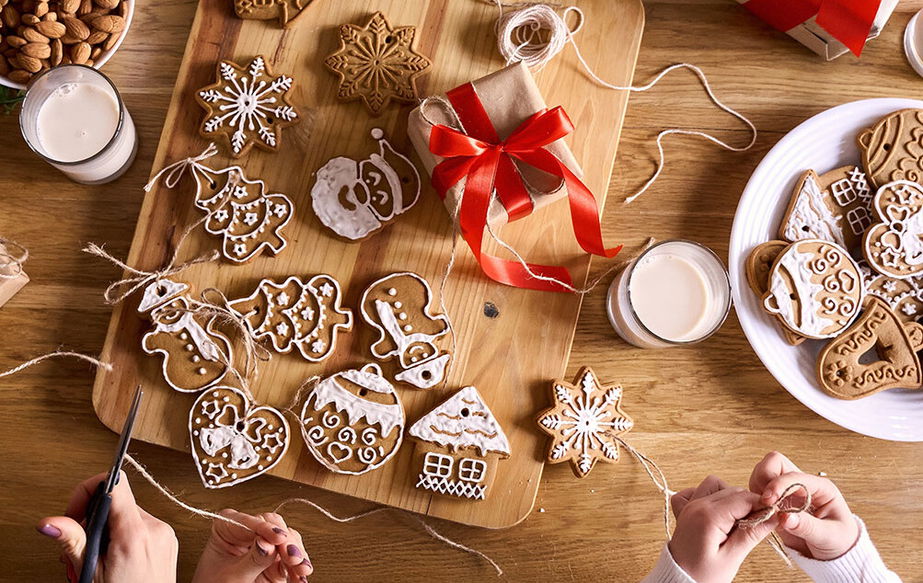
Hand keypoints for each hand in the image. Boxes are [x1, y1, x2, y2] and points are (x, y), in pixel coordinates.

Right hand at [36, 471, 177, 582]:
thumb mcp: (92, 573)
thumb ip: (74, 542)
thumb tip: (52, 522)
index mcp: (136, 533)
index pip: (114, 483)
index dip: (88, 491)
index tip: (75, 511)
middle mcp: (156, 528)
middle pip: (116, 503)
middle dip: (92, 522)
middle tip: (80, 549)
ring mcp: (164, 535)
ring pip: (127, 516)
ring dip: (106, 532)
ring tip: (96, 560)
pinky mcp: (168, 542)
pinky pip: (141, 528)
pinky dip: (122, 538)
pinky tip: (112, 561)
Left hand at [191, 510, 312, 582]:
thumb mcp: (231, 576)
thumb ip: (252, 560)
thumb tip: (269, 544)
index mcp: (227, 530)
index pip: (248, 521)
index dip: (265, 528)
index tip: (278, 537)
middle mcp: (248, 534)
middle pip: (274, 526)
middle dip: (287, 542)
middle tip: (292, 556)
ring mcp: (265, 547)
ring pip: (289, 539)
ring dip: (298, 554)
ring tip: (302, 569)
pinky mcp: (277, 562)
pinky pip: (294, 559)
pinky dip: (299, 567)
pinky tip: (301, 575)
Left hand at [668, 475, 778, 582]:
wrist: (677, 581)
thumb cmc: (702, 576)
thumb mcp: (731, 558)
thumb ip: (751, 534)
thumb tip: (773, 516)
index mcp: (708, 516)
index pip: (744, 498)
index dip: (763, 505)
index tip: (775, 516)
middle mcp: (696, 505)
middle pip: (733, 491)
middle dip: (750, 504)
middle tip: (757, 525)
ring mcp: (688, 505)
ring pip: (716, 485)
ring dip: (731, 497)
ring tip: (738, 521)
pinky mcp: (685, 509)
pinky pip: (698, 490)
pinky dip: (711, 496)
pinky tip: (718, 514)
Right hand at [749, 451, 858, 559]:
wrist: (836, 554)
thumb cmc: (839, 542)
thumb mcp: (829, 537)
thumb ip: (807, 526)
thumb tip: (784, 517)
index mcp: (820, 487)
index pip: (792, 475)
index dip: (778, 485)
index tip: (768, 501)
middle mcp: (802, 484)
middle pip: (774, 463)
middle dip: (764, 478)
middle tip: (763, 501)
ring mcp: (789, 492)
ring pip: (763, 473)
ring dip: (758, 489)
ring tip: (764, 510)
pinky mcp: (778, 502)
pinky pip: (759, 491)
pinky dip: (755, 499)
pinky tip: (763, 514)